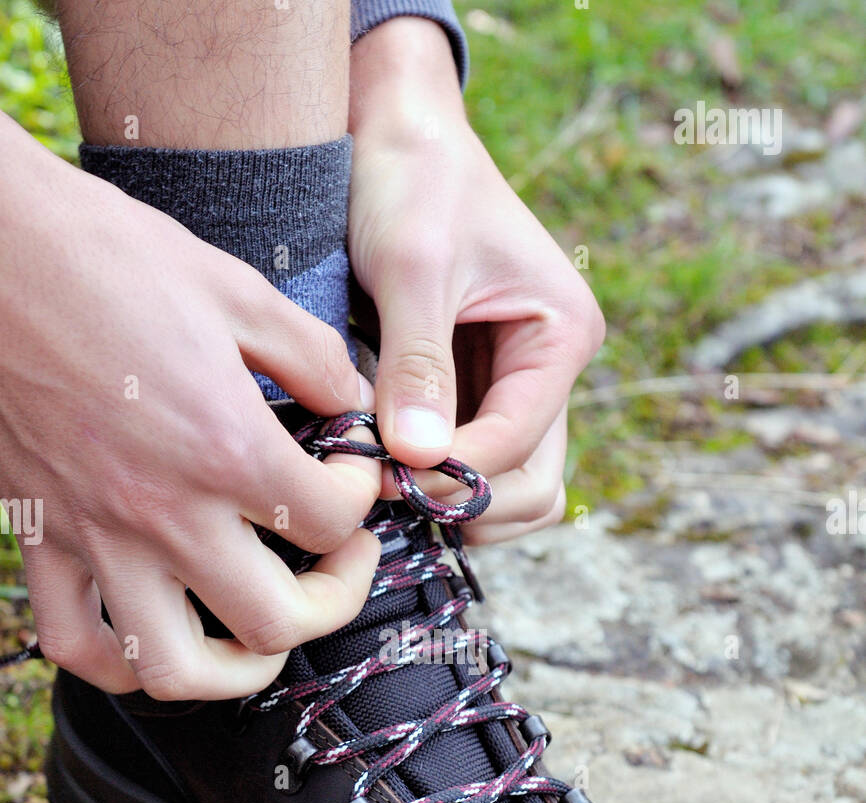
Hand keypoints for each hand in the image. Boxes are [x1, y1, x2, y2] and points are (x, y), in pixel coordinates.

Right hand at [0, 114, 379, 699]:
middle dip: (333, 599)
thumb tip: (352, 403)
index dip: (363, 498)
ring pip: (177, 669)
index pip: (331, 521)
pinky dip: (125, 661)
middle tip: (341, 559)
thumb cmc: (103, 256)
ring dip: (237, 668)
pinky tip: (162, 633)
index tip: (351, 469)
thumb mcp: (233, 289)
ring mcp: (97, 539)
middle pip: (277, 623)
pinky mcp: (43, 540)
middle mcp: (164, 513)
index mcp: (223, 447)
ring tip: (263, 632)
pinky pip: (80, 644)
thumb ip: (311, 357)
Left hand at [348, 18, 604, 543]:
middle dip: (467, 499)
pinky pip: (470, 465)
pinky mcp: (476, 395)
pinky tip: (383, 461)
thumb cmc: (413, 182)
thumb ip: (417, 364)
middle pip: (532, 485)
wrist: (396, 136)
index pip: (521, 440)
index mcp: (563, 336)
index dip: (458, 472)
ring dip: (454, 499)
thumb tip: (419, 458)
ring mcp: (516, 388)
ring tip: (383, 479)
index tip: (388, 477)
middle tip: (387, 490)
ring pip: (507, 488)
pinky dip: (434, 478)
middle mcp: (550, 371)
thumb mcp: (413, 267)